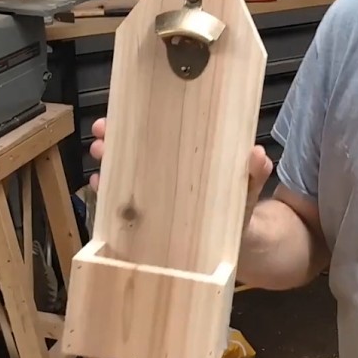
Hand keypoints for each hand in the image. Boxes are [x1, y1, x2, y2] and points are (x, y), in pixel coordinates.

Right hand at [88, 118, 274, 212]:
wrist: (240, 247)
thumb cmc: (239, 208)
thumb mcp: (247, 188)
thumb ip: (253, 173)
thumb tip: (258, 155)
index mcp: (189, 159)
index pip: (162, 134)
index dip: (143, 120)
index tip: (126, 110)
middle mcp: (168, 173)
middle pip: (137, 150)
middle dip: (117, 137)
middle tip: (103, 131)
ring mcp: (156, 196)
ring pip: (126, 173)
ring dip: (109, 161)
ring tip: (100, 153)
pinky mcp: (150, 221)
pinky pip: (124, 204)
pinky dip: (110, 193)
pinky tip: (101, 186)